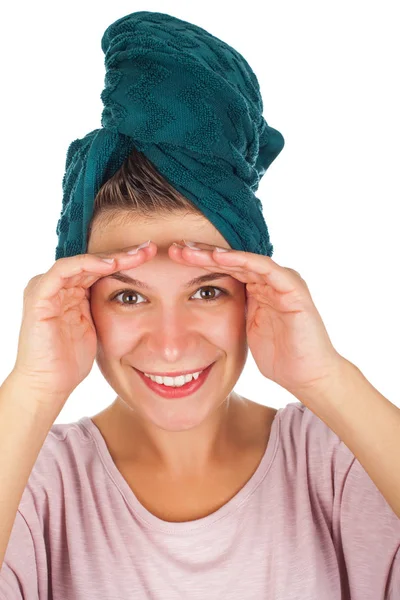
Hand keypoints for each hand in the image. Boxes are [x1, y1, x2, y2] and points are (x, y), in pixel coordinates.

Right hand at [11, 242, 154, 413]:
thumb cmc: (71, 360)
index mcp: (71, 292)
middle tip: (150, 249)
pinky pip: (64, 270)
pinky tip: (111, 264)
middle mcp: (58, 286)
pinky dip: (88, 264)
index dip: (126, 261)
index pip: (100, 268)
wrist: (48, 383)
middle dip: (124, 254)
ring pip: (82, 261)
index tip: (152, 257)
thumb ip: (106, 308)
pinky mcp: (39, 295)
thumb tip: (139, 297)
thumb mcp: (97, 328)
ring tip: (136, 255)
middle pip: (94, 261)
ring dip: (111, 256)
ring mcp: (46, 288)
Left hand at [169, 241, 344, 394]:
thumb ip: (232, 314)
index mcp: (258, 289)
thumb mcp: (245, 331)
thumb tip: (202, 310)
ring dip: (216, 254)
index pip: (225, 270)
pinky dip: (241, 261)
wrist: (308, 376)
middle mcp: (270, 281)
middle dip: (202, 254)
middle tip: (175, 248)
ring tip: (190, 251)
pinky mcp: (293, 288)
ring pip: (244, 260)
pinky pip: (264, 268)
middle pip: (232, 261)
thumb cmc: (280, 357)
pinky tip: (219, 257)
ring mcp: (283, 282)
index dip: (199, 264)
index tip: (172, 261)